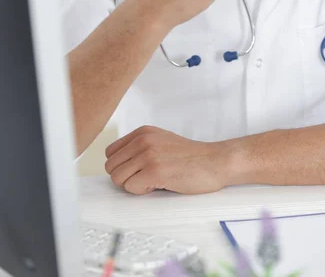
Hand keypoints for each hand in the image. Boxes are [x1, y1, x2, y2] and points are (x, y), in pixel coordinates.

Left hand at [105, 125, 229, 194]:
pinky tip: (159, 185)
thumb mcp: (161, 141)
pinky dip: (142, 191)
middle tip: (145, 178)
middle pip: (111, 167)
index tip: (136, 170)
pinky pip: (131, 188)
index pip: (110, 152)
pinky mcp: (154, 171)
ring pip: (118, 178)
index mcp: (142, 132)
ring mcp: (148, 155)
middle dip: (125, 177)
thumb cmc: (190, 156)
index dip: (121, 166)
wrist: (214, 161)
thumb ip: (140, 147)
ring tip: (153, 181)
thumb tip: (117, 164)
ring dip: (133, 185)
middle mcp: (142, 140)